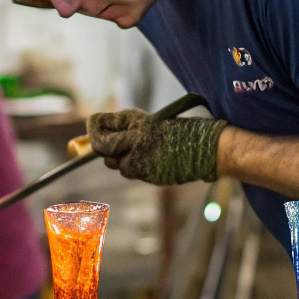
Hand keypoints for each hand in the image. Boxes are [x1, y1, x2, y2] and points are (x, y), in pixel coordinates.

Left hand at [88, 108, 227, 185]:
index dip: (94, 130)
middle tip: (105, 144)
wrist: (206, 149)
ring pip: (118, 164)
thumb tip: (99, 136)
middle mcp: (137, 141)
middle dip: (102, 147)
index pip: (101, 127)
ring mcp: (142, 161)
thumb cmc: (181, 132)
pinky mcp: (149, 175)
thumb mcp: (151, 123)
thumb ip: (126, 128)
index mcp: (139, 124)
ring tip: (138, 151)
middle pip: (104, 148)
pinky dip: (134, 167)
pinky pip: (132, 172)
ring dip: (121, 159)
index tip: (93, 129)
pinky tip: (149, 160)